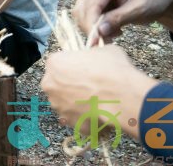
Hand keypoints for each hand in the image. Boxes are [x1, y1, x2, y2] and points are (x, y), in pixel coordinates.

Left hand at [40, 45, 156, 138]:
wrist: (122, 96)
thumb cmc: (112, 70)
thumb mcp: (104, 51)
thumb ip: (93, 54)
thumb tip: (97, 57)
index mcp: (54, 63)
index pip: (59, 63)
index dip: (73, 66)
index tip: (84, 69)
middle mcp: (50, 84)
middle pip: (58, 84)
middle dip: (71, 85)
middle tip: (89, 86)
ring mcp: (58, 105)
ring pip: (65, 103)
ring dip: (77, 102)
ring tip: (97, 101)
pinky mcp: (69, 121)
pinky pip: (76, 119)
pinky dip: (86, 118)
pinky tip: (100, 114)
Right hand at [72, 0, 172, 44]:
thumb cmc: (152, 0)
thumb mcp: (139, 10)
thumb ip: (118, 19)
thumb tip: (99, 31)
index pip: (92, 3)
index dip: (91, 22)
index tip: (96, 41)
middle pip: (82, 9)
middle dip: (91, 27)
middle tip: (109, 41)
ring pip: (81, 14)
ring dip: (93, 28)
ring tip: (114, 34)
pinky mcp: (91, 0)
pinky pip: (85, 16)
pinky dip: (95, 27)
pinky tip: (111, 30)